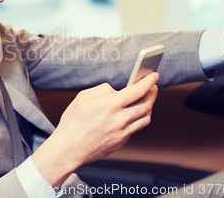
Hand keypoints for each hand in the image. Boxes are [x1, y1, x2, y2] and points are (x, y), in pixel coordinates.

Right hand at [31, 72, 158, 187]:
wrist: (69, 148)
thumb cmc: (73, 121)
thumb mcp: (83, 97)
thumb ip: (103, 90)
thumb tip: (116, 91)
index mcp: (111, 105)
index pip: (137, 90)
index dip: (148, 81)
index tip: (154, 75)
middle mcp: (120, 119)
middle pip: (146, 104)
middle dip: (152, 93)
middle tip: (153, 87)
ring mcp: (122, 132)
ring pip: (145, 118)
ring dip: (149, 107)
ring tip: (147, 100)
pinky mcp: (121, 142)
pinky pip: (135, 128)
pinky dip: (137, 119)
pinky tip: (132, 114)